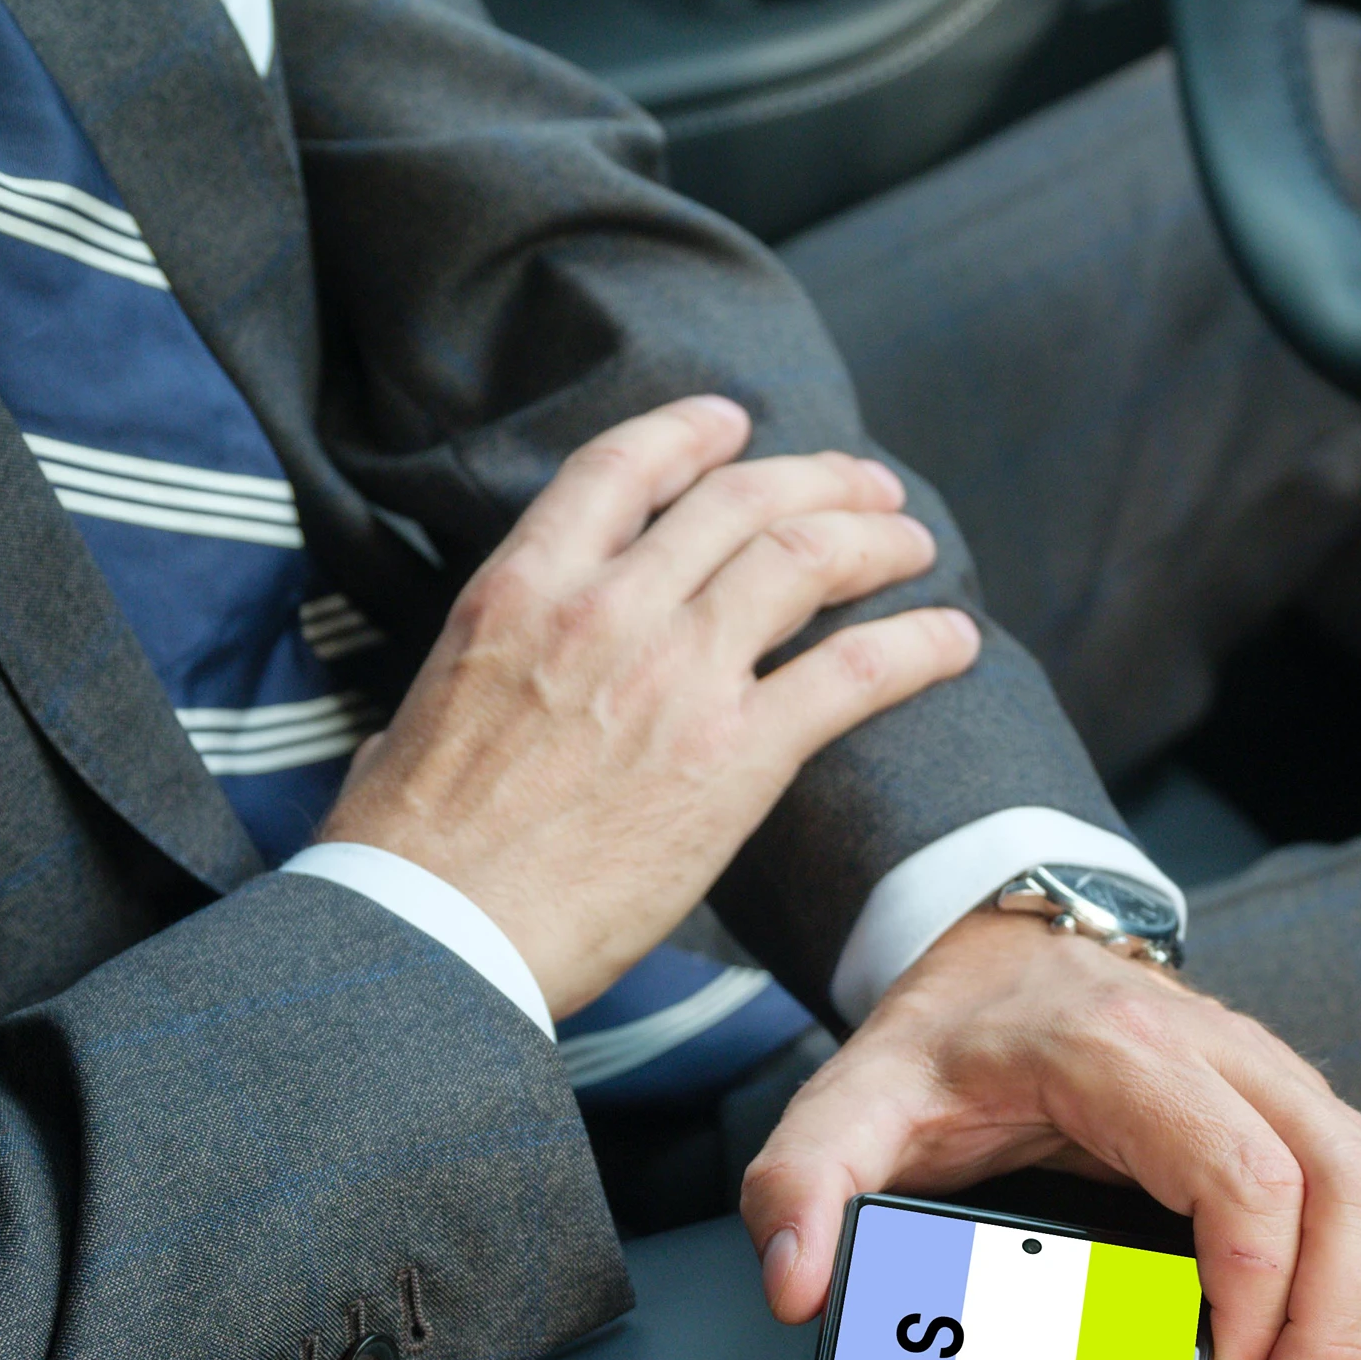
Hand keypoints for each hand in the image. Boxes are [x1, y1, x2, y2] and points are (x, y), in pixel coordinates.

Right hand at [321, 396, 976, 1018]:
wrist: (432, 935)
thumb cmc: (407, 851)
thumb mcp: (424, 708)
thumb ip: (484, 669)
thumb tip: (491, 685)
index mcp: (520, 590)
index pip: (620, 468)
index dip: (689, 432)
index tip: (734, 424)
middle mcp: (606, 608)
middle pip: (739, 499)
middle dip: (816, 478)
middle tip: (863, 487)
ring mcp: (676, 676)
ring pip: (805, 558)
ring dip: (875, 540)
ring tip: (912, 545)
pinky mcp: (736, 757)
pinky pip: (855, 672)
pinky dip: (918, 645)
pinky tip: (953, 640)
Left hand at [740, 912, 1360, 1359]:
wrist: (999, 951)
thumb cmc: (943, 1039)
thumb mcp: (852, 1098)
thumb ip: (807, 1181)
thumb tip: (796, 1279)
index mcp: (1127, 1055)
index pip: (1244, 1172)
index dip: (1255, 1291)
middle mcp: (1232, 1060)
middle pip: (1351, 1184)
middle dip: (1357, 1325)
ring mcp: (1287, 1089)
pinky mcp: (1312, 1127)